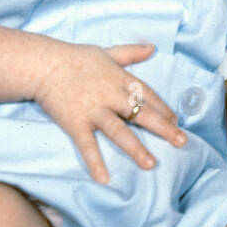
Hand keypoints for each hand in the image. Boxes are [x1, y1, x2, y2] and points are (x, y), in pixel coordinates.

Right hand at [32, 41, 185, 179]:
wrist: (43, 65)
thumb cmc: (75, 58)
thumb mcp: (107, 52)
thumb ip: (130, 52)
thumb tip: (152, 48)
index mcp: (120, 79)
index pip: (148, 96)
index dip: (164, 109)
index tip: (176, 122)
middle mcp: (110, 96)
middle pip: (141, 114)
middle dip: (163, 128)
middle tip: (182, 142)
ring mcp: (93, 111)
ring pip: (119, 132)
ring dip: (136, 148)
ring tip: (151, 164)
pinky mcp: (75, 123)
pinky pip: (87, 145)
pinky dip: (95, 162)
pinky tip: (104, 179)